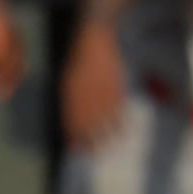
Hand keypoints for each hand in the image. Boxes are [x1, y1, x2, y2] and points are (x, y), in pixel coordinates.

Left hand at [61, 19, 128, 146]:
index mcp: (69, 93)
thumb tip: (72, 115)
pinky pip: (118, 110)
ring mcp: (100, 92)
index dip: (74, 137)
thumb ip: (72, 97)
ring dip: (106, 137)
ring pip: (103, 121)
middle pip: (86, 125)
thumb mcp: (71, 78)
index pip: (71, 122)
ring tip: (110, 148)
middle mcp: (83, 96)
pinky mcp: (115, 88)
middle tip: (94, 154)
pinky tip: (123, 131)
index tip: (78, 149)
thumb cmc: (82, 59)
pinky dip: (121, 123)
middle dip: (90, 142)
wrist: (95, 39)